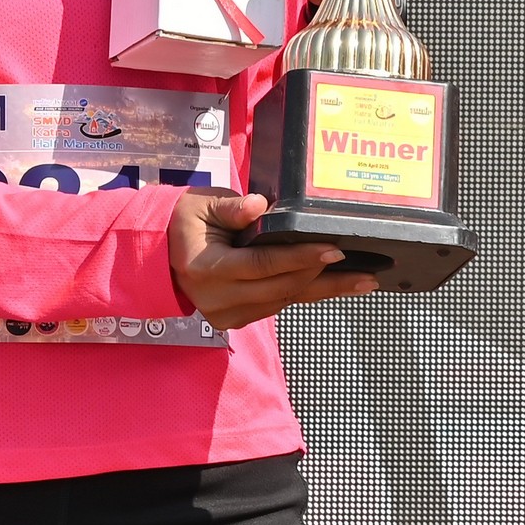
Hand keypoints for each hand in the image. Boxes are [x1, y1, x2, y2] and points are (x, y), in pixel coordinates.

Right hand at [166, 189, 375, 328]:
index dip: (301, 257)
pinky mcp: (236, 319)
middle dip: (327, 278)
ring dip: (326, 291)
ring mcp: (227, 314)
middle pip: (282, 289)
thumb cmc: (185, 222)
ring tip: (363, 280)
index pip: (263, 264)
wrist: (160, 253)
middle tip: (365, 268)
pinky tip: (337, 286)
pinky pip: (279, 305)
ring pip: (286, 301)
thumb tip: (260, 207)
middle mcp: (217, 298)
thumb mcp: (202, 205)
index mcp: (207, 268)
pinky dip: (308, 294)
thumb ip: (231, 206)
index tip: (334, 249)